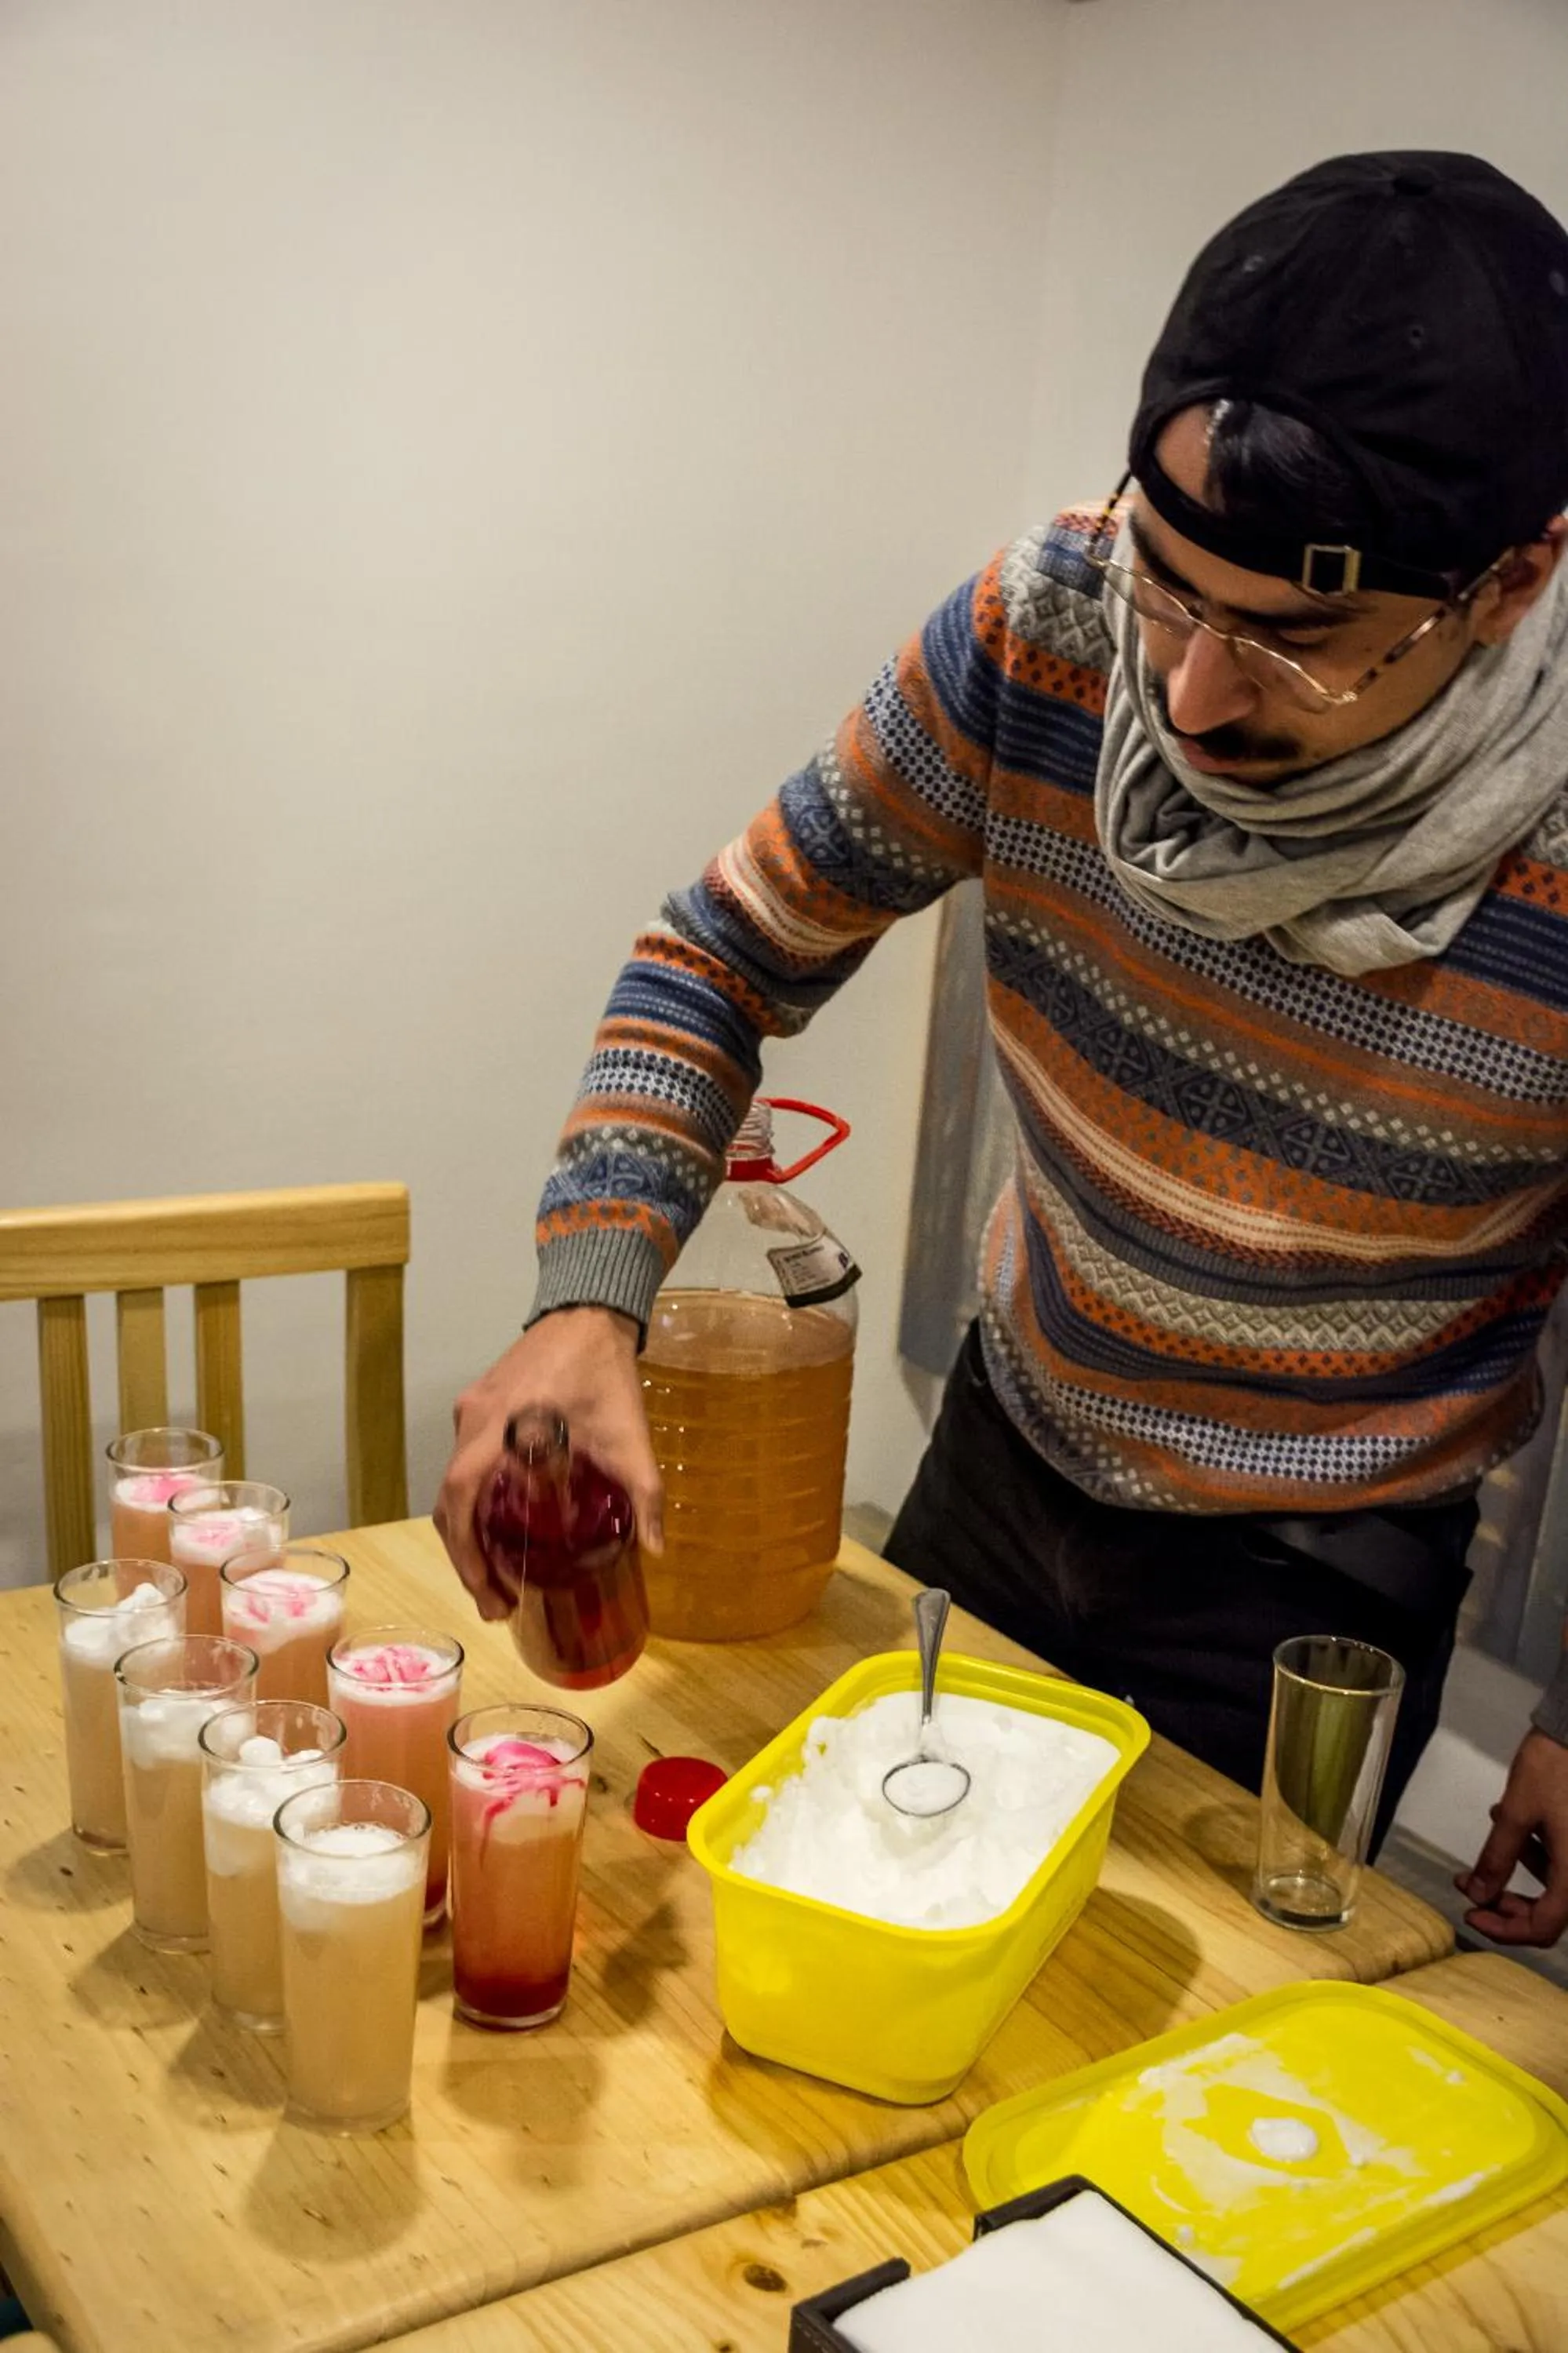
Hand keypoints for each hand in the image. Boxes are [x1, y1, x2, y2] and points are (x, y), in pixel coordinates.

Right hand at [434, 1306, 663, 1622]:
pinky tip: (501, 1526)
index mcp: (498, 1427)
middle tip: (495, 1601)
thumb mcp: (630, 1435)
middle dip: (466, 1558)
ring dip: (467, 1532)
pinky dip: (473, 1501)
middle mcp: (472, 1420)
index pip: (459, 1497)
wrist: (589, 1310)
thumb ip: (644, 1493)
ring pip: (452, 1484)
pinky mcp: (478, 1405)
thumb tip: (657, 1550)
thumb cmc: (605, 1371)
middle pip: (448, 1502)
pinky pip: (464, 1462)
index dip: (465, 1550)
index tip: (486, 1589)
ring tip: (496, 1577)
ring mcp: (470, 1411)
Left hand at [1455, 1728, 1567, 1947]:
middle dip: (1506, 1904)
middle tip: (1471, 1886)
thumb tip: (1477, 1896)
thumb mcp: (1515, 1813)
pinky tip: (1510, 1821)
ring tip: (1490, 1841)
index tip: (1471, 1914)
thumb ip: (1496, 1859)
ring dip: (1517, 1874)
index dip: (1505, 1930)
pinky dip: (1535, 1854)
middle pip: (1550, 1913)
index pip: (1545, 1927)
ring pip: (1554, 1887)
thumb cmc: (1552, 1770)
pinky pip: (1562, 1863)